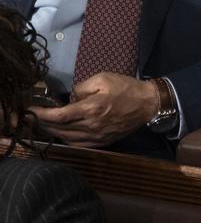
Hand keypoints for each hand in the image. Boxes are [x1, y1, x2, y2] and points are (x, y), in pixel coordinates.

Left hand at [31, 73, 157, 145]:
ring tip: (44, 124)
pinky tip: (62, 132)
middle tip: (32, 117)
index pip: (58, 116)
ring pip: (65, 138)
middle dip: (42, 123)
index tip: (30, 110)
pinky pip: (76, 144)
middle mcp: (91, 126)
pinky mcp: (101, 142)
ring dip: (52, 132)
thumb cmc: (126, 88)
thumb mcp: (103, 78)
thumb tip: (70, 98)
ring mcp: (96, 137)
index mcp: (91, 109)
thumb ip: (81, 87)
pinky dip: (65, 139)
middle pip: (58, 129)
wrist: (148, 104)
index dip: (41, 114)